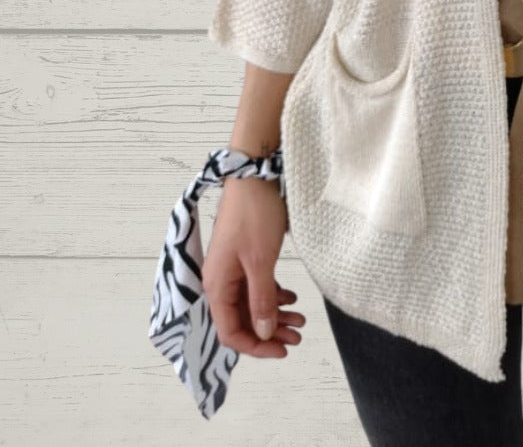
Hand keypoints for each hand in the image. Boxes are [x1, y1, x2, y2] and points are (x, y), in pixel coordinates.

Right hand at [202, 177, 304, 358]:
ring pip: (252, 304)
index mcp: (217, 286)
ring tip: (301, 320)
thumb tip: (264, 333)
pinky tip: (292, 298)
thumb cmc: (254, 215)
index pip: (230, 332)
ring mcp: (233, 269)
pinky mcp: (245, 258)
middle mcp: (221, 281)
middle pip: (242, 321)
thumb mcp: (261, 262)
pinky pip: (257, 287)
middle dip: (270, 332)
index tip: (282, 351)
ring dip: (275, 315)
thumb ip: (261, 300)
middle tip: (298, 337)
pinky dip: (275, 295)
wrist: (255, 176)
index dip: (255, 346)